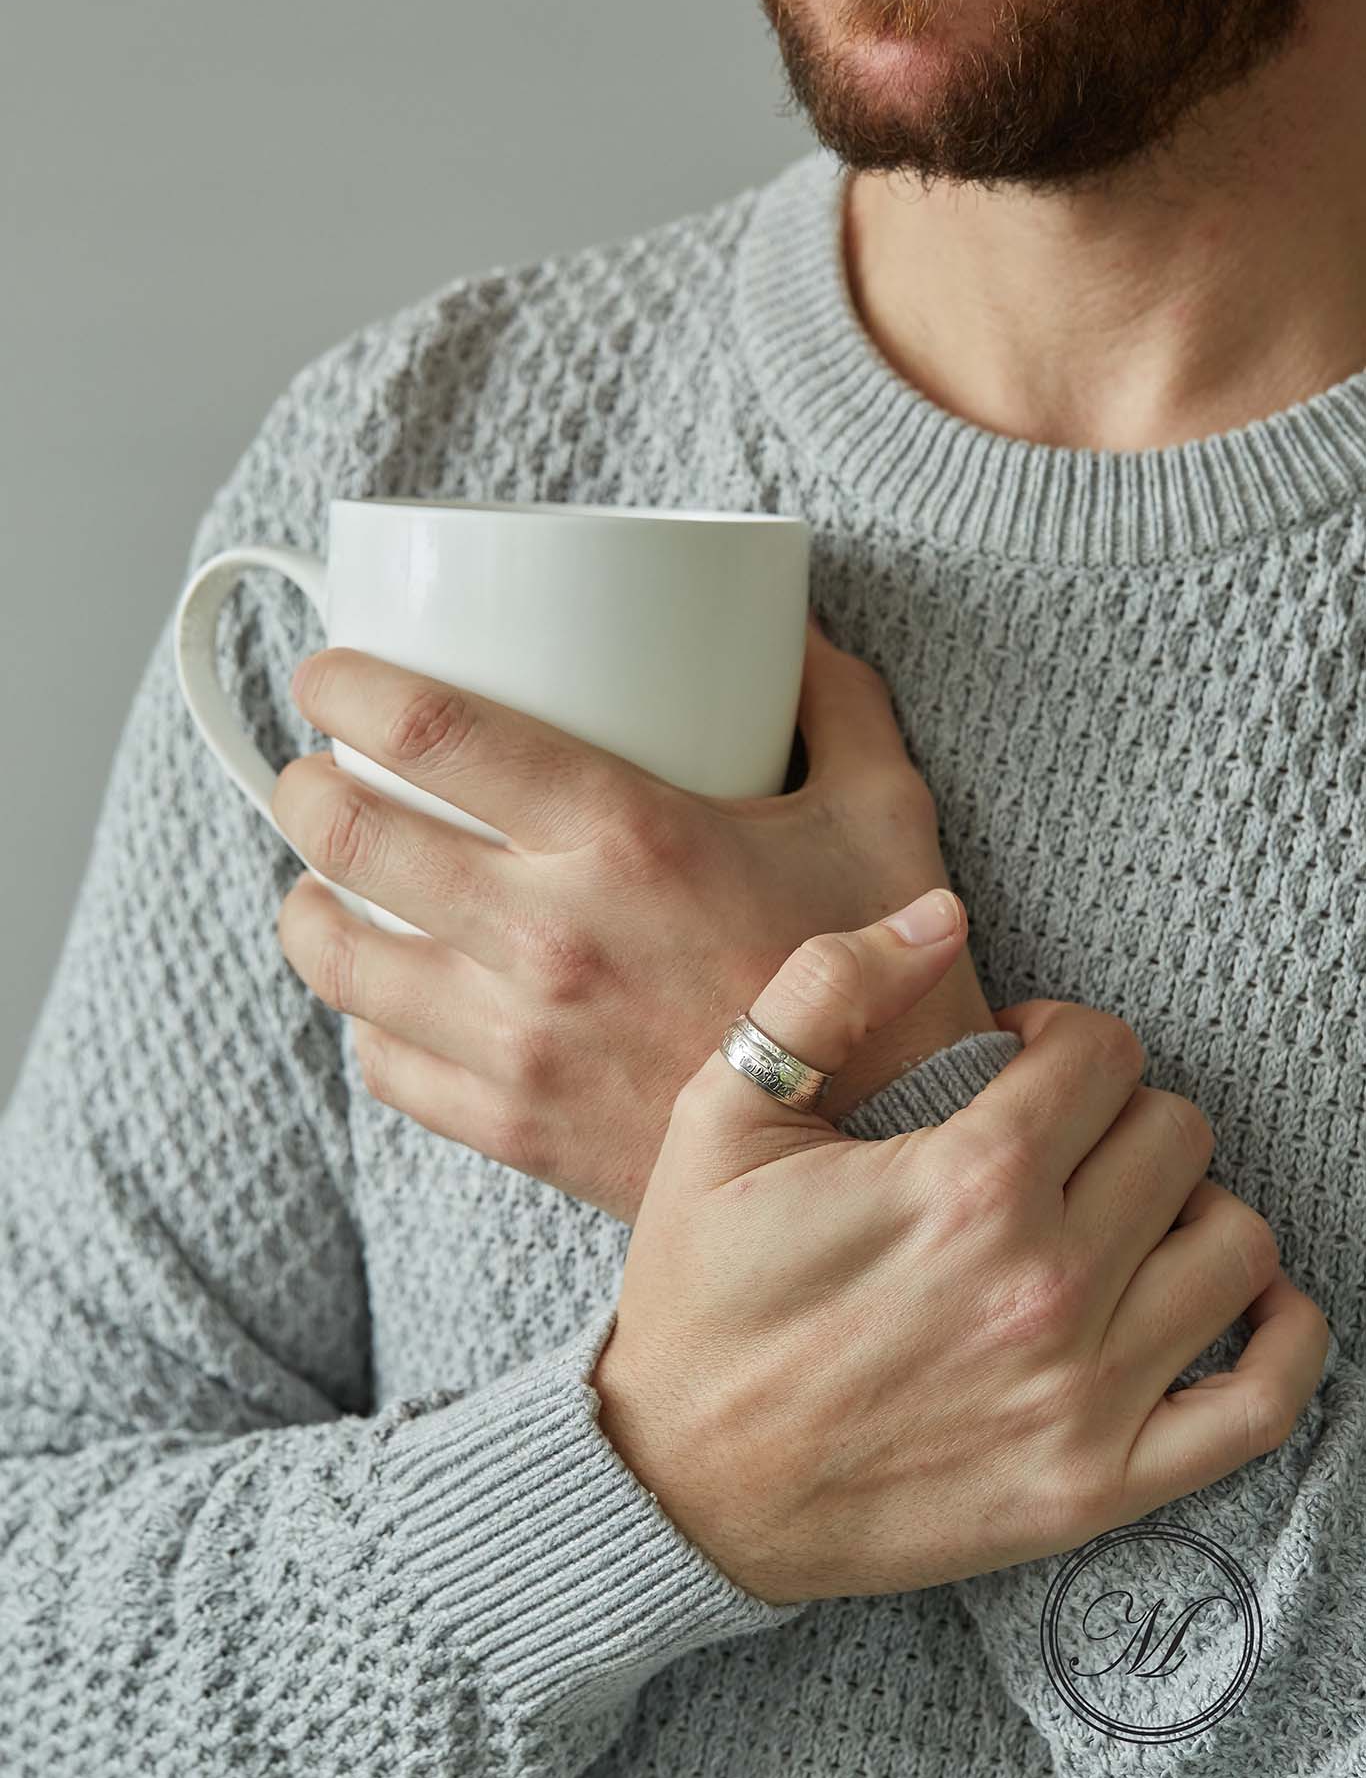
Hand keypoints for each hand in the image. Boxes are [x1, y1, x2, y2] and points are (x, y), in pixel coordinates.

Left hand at [271, 616, 995, 1223]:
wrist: (887, 1152)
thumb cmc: (883, 972)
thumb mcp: (882, 807)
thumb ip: (831, 698)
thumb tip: (782, 624)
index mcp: (628, 834)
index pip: (431, 731)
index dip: (347, 686)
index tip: (326, 675)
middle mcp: (553, 935)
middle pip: (349, 835)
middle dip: (300, 787)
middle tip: (316, 773)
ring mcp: (522, 1042)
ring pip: (335, 957)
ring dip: (307, 903)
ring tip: (326, 880)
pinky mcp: (513, 1126)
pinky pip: (382, 1062)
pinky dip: (366, 1017)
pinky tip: (392, 988)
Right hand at [589, 901, 1330, 1606]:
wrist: (680, 1484)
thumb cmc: (698, 1293)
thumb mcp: (720, 1114)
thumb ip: (827, 987)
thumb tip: (939, 913)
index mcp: (966, 1183)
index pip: (1104, 1054)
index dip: (1062, 1034)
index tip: (1017, 1061)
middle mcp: (1044, 1285)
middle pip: (1176, 1135)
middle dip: (1118, 1110)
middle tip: (1053, 1137)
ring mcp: (1083, 1396)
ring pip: (1235, 1245)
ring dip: (1187, 1206)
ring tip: (1116, 1211)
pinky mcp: (1097, 1486)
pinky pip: (1260, 1404)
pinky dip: (1280, 1339)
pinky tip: (1237, 1297)